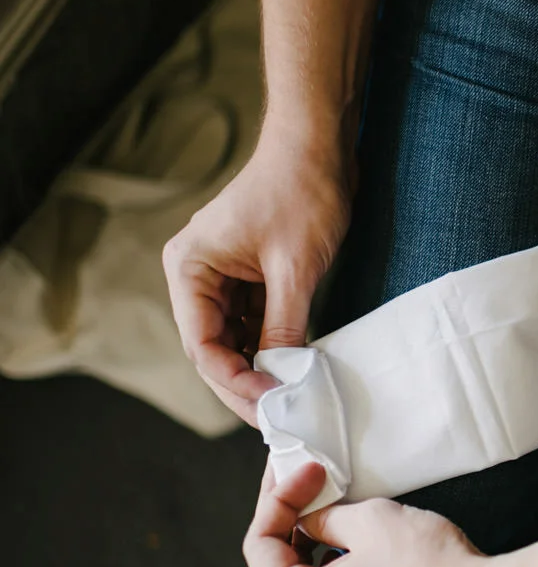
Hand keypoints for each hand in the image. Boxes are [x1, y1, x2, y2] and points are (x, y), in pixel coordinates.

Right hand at [163, 134, 351, 424]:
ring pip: (232, 339)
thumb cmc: (302, 193)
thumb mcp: (296, 268)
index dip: (235, 382)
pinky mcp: (246, 275)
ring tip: (288, 403)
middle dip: (244, 384)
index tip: (271, 406)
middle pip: (212, 348)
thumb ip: (283, 325)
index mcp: (189, 268)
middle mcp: (195, 274)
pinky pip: (251, 322)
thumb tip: (281, 377)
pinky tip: (292, 371)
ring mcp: (220, 275)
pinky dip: (270, 346)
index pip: (202, 345)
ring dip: (257, 369)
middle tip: (278, 420)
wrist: (320, 145)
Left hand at [244, 463, 493, 566]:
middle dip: (291, 515)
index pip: (259, 544)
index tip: (307, 469)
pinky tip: (357, 531)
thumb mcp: (367, 521)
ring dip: (315, 535)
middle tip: (311, 476)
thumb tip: (310, 514)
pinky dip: (336, 556)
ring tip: (334, 497)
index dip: (278, 497)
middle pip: (277, 563)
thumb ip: (324, 515)